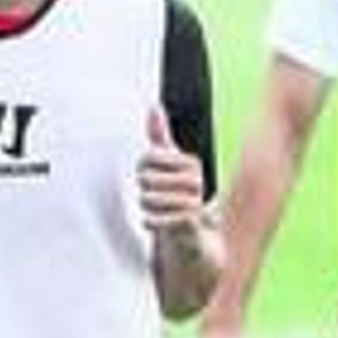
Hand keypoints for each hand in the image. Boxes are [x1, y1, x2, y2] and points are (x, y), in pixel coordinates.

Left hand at [137, 105, 205, 240]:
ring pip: (150, 198)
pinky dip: (150, 221)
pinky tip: (147, 221)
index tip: (148, 172)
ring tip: (150, 207)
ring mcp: (195, 203)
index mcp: (191, 163)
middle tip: (150, 194)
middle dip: (143, 187)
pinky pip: (159, 219)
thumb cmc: (175, 192)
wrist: (191, 231)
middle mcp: (196, 181)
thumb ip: (160, 136)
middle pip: (146, 177)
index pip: (149, 156)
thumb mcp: (168, 162)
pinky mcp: (190, 225)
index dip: (142, 165)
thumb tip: (154, 105)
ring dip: (145, 204)